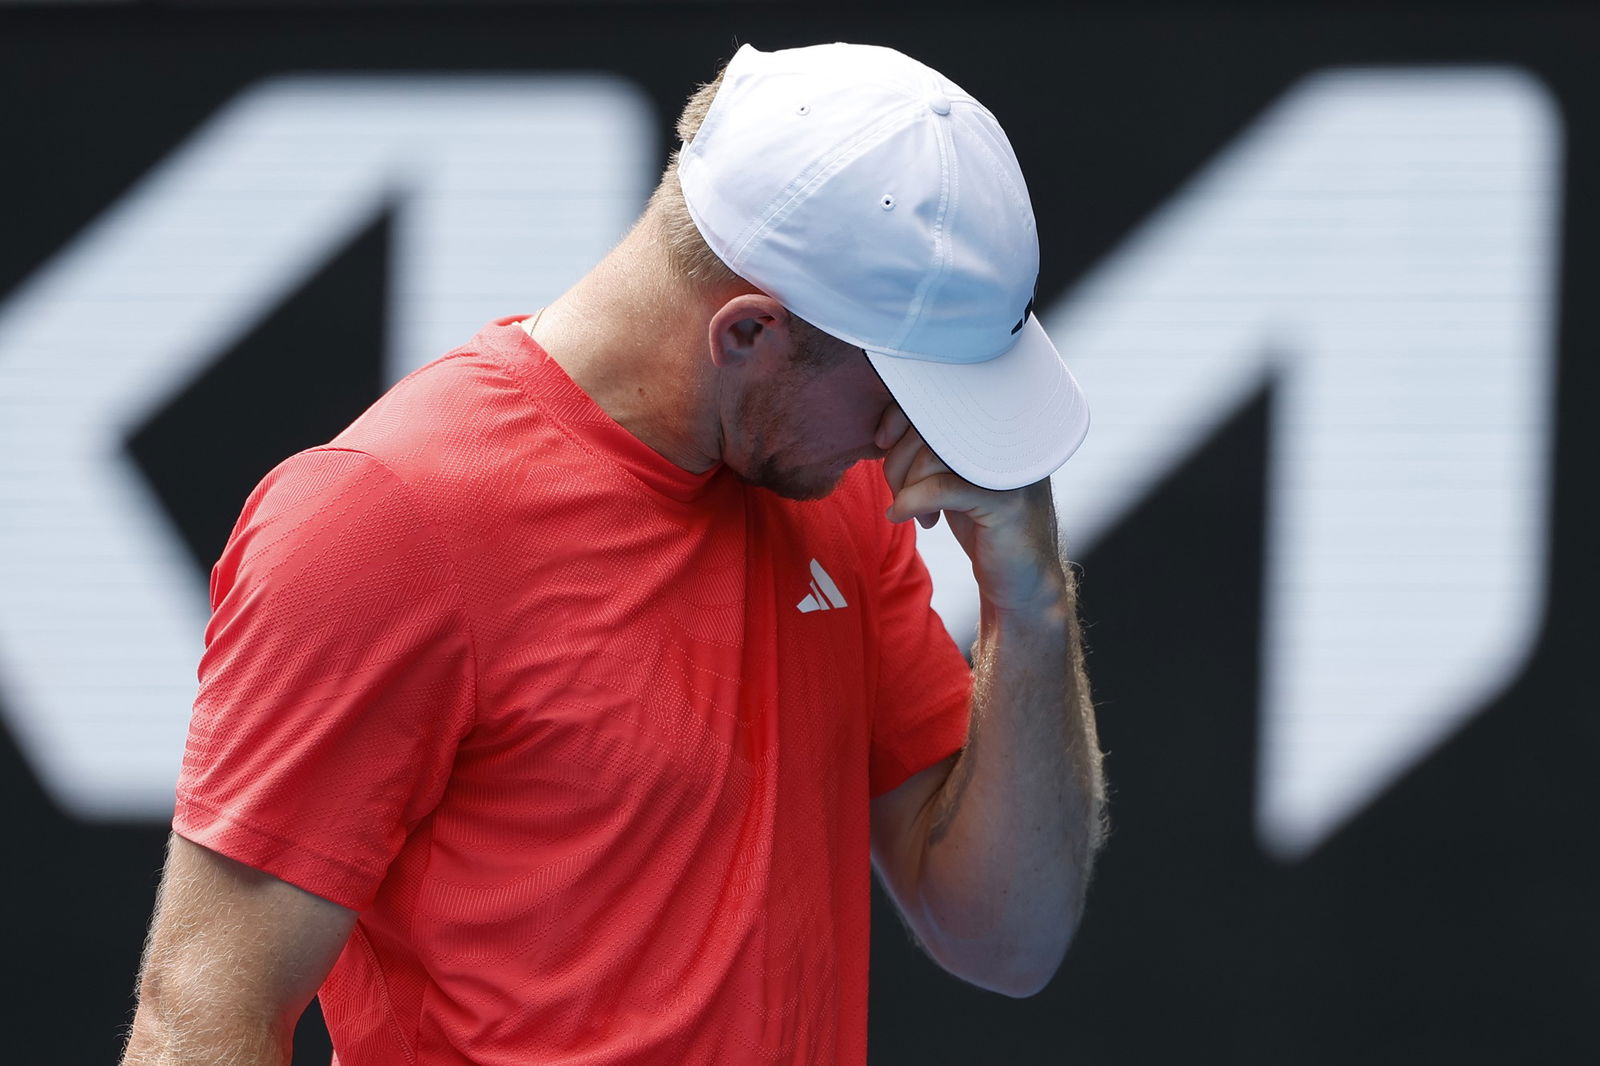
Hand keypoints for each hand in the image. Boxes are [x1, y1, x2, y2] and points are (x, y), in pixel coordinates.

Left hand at [875, 405, 1066, 615]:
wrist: (1023, 581)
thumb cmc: (984, 525)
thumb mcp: (957, 476)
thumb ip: (935, 446)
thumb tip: (886, 428)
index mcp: (1000, 423)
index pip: (939, 395)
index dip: (900, 414)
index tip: (882, 442)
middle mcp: (1012, 436)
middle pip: (931, 424)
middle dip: (899, 459)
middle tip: (898, 490)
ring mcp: (1011, 466)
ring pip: (932, 455)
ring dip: (906, 485)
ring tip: (909, 509)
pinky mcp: (1004, 501)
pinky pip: (940, 489)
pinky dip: (910, 502)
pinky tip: (901, 516)